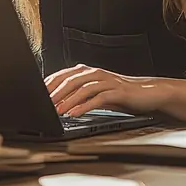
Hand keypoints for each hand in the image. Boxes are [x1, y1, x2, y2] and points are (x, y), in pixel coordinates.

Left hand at [44, 64, 161, 116]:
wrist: (148, 92)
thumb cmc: (121, 94)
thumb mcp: (97, 92)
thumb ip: (80, 94)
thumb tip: (59, 103)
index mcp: (89, 71)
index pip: (64, 75)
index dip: (49, 84)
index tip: (37, 94)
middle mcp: (96, 73)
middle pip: (71, 80)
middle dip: (56, 92)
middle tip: (44, 104)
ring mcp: (107, 81)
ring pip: (83, 88)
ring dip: (68, 100)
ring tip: (57, 111)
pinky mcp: (117, 91)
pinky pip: (98, 98)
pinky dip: (85, 106)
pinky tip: (75, 113)